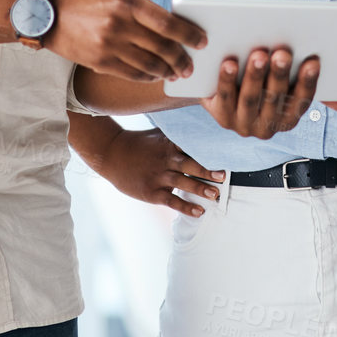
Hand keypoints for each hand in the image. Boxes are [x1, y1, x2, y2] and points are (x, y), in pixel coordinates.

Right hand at [47, 0, 206, 82]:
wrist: (47, 13)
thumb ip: (143, 6)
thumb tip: (171, 24)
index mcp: (127, 2)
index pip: (167, 23)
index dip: (188, 35)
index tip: (201, 41)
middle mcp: (119, 24)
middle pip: (161, 47)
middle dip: (181, 58)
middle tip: (190, 65)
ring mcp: (108, 45)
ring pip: (148, 64)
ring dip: (167, 71)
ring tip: (176, 73)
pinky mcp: (99, 61)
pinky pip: (131, 73)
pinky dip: (147, 76)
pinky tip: (155, 75)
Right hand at [68, 113, 223, 216]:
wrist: (111, 154)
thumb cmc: (139, 143)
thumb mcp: (159, 132)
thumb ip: (180, 133)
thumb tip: (203, 124)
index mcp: (170, 144)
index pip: (193, 146)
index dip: (209, 151)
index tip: (225, 153)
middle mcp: (166, 160)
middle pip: (190, 165)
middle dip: (208, 171)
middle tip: (223, 176)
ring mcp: (158, 176)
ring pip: (183, 183)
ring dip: (200, 189)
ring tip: (215, 194)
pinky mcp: (152, 192)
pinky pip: (172, 200)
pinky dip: (186, 207)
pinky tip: (199, 211)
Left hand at [200, 46, 321, 138]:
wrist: (225, 96)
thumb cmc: (261, 84)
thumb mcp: (282, 85)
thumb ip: (299, 77)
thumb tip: (322, 63)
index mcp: (289, 118)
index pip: (302, 100)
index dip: (308, 82)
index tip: (313, 62)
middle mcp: (268, 126)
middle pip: (275, 98)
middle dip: (280, 75)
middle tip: (282, 55)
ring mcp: (244, 124)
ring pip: (251, 99)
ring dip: (255, 76)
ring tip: (259, 56)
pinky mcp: (223, 117)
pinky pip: (225, 98)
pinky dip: (227, 80)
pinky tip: (230, 65)